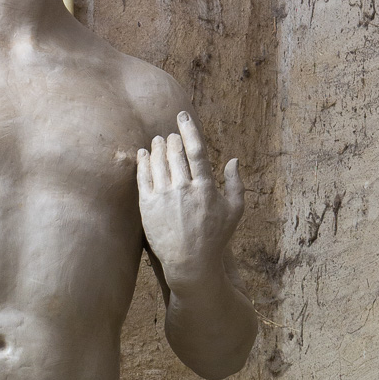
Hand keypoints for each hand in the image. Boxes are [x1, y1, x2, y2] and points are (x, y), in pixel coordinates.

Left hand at [137, 112, 243, 291]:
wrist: (189, 263)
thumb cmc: (214, 237)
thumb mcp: (234, 211)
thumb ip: (236, 183)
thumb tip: (233, 160)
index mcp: (205, 187)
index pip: (196, 149)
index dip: (188, 129)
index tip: (183, 116)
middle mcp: (184, 189)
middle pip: (175, 153)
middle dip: (172, 139)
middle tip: (170, 135)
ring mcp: (164, 198)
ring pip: (158, 162)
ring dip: (157, 147)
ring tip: (157, 141)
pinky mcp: (148, 207)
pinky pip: (143, 178)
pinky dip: (142, 162)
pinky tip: (142, 154)